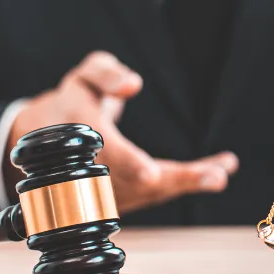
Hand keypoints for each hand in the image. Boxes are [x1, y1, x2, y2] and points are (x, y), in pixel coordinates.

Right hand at [7, 51, 238, 212]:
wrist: (51, 143)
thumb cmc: (76, 103)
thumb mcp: (84, 78)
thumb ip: (105, 73)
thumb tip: (131, 84)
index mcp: (81, 137)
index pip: (105, 151)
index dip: (127, 162)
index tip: (149, 174)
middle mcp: (94, 171)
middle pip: (137, 182)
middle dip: (177, 180)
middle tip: (214, 177)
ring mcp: (107, 191)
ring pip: (152, 192)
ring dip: (189, 183)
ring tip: (222, 171)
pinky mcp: (122, 199)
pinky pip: (157, 192)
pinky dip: (186, 183)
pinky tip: (218, 172)